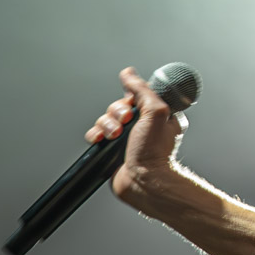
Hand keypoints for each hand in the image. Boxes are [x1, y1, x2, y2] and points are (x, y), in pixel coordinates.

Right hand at [84, 66, 188, 203]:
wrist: (143, 182)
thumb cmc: (155, 152)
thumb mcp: (155, 111)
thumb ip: (142, 89)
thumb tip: (128, 73)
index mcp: (157, 115)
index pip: (137, 95)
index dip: (131, 98)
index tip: (132, 105)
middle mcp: (142, 125)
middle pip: (118, 106)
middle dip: (117, 113)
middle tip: (126, 123)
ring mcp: (126, 137)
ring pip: (106, 118)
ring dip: (107, 125)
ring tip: (115, 136)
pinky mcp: (112, 148)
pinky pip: (97, 133)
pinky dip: (96, 135)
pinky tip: (102, 140)